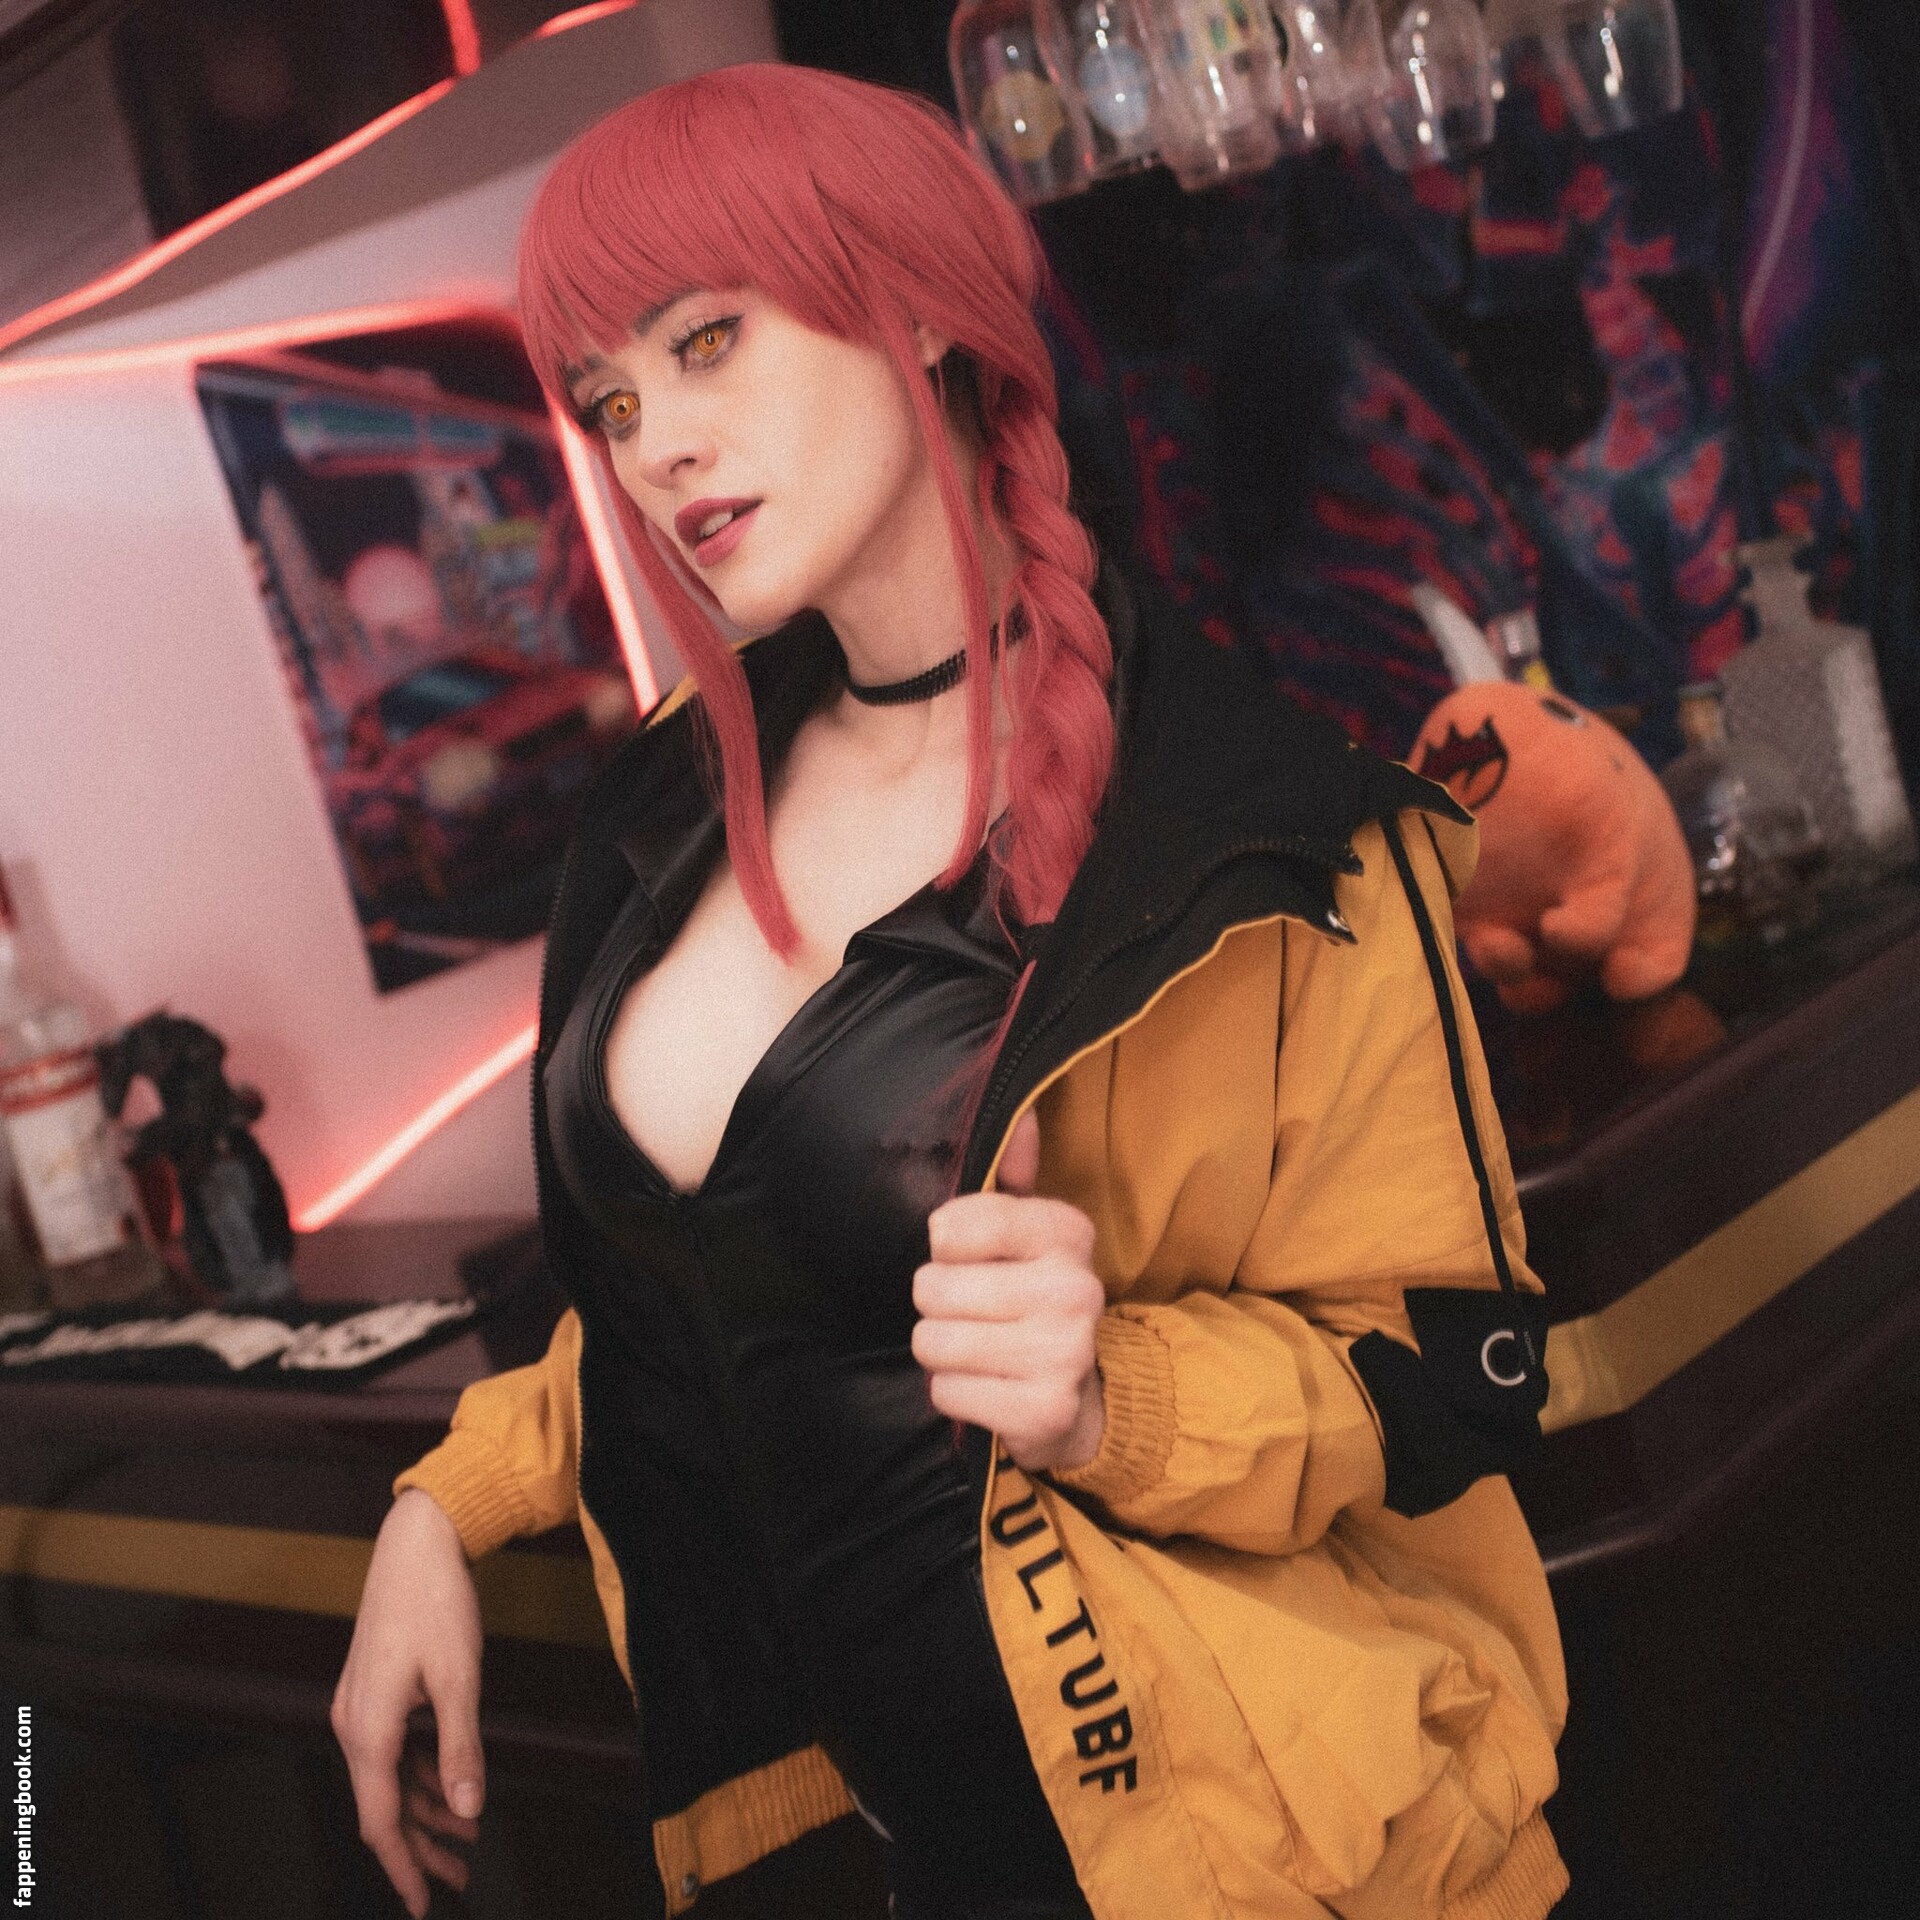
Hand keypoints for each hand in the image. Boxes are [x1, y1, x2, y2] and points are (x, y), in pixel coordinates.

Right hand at [331, 1488, 485, 1917]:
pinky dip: (421, 1772)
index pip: (380, 1821)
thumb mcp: (459, 1678)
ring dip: (427, 1808)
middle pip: (385, 1806)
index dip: (403, 1868)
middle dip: (423, 1846)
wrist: (417, 1539)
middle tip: (462, 1875)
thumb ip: (461, 1749)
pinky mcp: (372, 1689)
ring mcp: (360, 1706)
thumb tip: (468, 1810)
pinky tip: (451, 1783)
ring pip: (390, 1779)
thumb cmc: (437, 1601)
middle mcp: (353, 1724)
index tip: (426, 1905)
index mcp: (368, 1729)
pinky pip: (393, 1749)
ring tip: (469, 1835)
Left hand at [911, 1107, 1106, 1472]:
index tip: (963, 1256)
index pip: (955, 1224)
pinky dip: (954, 1392)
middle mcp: (1074, 1288)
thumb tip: (1023, 1118)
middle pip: (933, 1288)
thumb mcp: (1027, 1234)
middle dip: (937, 1304)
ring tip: (975, 1349)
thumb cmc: (1030, 1299)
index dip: (942, 1245)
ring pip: (934, 1342)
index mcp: (1066, 1232)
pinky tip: (986, 1386)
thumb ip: (1012, 1174)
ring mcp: (1065, 1352)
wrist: (1078, 1394)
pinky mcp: (1045, 1409)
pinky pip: (947, 1391)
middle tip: (970, 1313)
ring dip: (941, 1351)